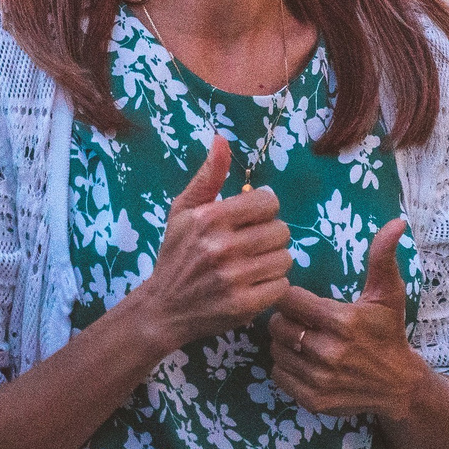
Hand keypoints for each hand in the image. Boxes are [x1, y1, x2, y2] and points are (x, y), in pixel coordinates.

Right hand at [123, 137, 293, 354]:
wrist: (164, 309)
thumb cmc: (176, 255)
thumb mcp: (183, 212)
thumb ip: (208, 177)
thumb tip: (222, 139)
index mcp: (209, 218)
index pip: (268, 202)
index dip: (264, 210)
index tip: (251, 219)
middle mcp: (222, 247)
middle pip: (281, 230)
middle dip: (269, 236)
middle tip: (251, 245)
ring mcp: (234, 278)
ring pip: (285, 259)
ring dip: (273, 261)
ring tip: (252, 265)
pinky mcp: (244, 306)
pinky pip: (282, 285)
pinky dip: (272, 286)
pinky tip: (253, 285)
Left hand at [267, 218, 428, 418]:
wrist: (399, 385)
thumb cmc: (388, 332)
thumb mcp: (388, 293)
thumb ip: (383, 257)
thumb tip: (396, 222)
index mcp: (343, 322)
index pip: (289, 300)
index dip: (290, 296)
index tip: (299, 298)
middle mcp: (329, 352)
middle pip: (278, 325)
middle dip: (285, 318)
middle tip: (298, 318)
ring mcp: (320, 380)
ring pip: (276, 350)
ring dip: (283, 342)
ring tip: (300, 338)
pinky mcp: (313, 400)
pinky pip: (279, 376)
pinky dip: (285, 366)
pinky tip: (301, 359)